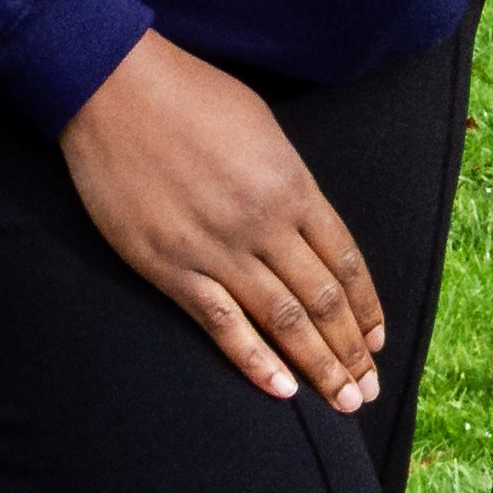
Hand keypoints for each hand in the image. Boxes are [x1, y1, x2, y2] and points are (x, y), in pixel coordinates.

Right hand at [55, 31, 386, 409]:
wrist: (115, 91)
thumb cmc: (191, 96)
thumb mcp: (262, 128)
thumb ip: (290, 183)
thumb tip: (308, 226)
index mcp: (292, 185)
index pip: (345, 260)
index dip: (366, 307)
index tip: (377, 340)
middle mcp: (263, 223)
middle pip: (321, 300)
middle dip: (350, 350)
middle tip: (368, 390)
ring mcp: (217, 248)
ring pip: (282, 321)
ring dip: (317, 366)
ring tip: (341, 401)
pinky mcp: (170, 266)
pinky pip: (222, 324)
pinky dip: (255, 361)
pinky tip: (281, 390)